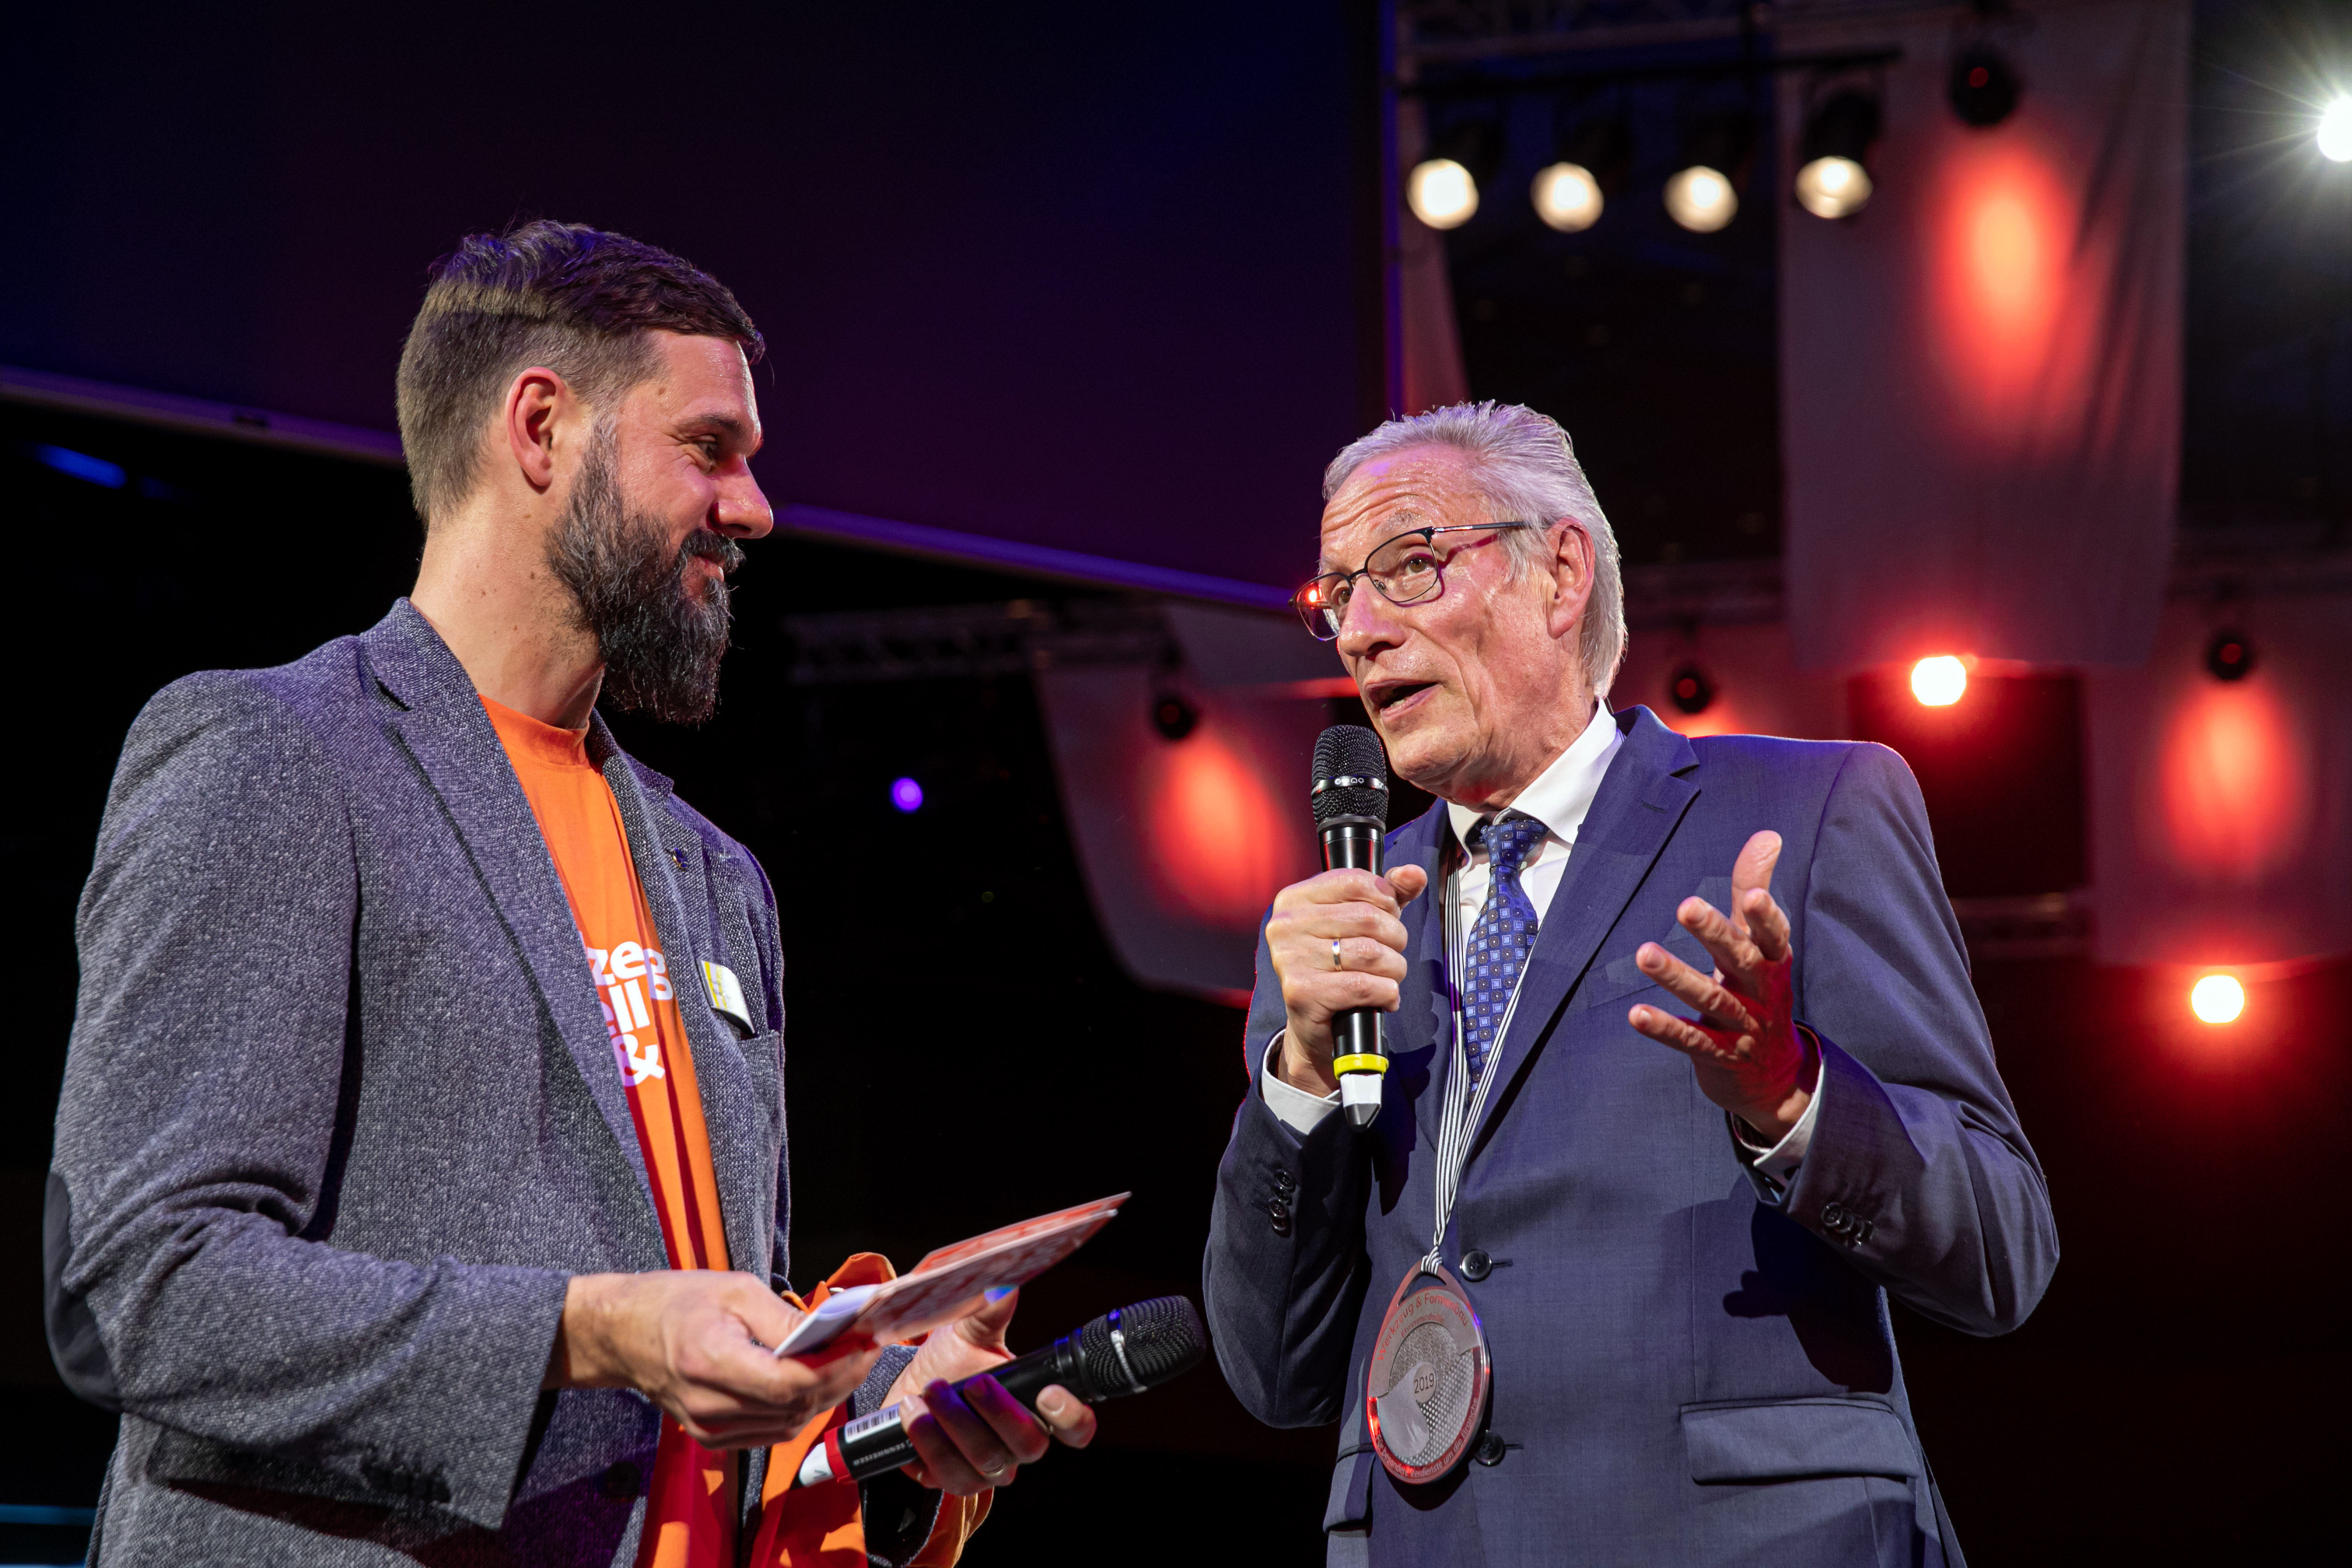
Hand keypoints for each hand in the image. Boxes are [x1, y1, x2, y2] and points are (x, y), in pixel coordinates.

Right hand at [547, 1271, 881, 1447]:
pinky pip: (773, 1431)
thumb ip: (784, 1318)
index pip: (788, 1383)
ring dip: (825, 1395)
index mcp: (709, 1361)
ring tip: (848, 1361)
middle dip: (841, 1378)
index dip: (835, 1367)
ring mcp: (709, 1428)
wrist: (626, 1335)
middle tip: (867, 1348)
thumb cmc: (677, 1303)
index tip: (865, 1344)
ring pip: (790, 1424)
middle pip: (795, 1407)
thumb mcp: (735, 1289)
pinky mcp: (712, 1438)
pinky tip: (815, 1380)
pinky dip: (800, 1408)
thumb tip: (834, 1333)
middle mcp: (708, 1405)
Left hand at [883, 1289, 1096, 1495]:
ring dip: (955, 1425)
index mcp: (1037, 1411)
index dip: (1072, 1417)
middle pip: (1028, 1446)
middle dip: (999, 1413)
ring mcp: (987, 1468)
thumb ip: (989, 1311)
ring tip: (930, 1391)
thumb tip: (1002, 1284)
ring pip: (985, 1460)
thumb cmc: (952, 1361)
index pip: (1075, 1428)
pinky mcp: (951, 1479)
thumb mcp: (970, 1333)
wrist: (909, 1386)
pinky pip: (947, 1473)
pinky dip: (928, 1442)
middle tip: (973, 1382)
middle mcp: (1018, 1445)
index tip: (1049, 1392)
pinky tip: (912, 1413)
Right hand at [1266, 863, 1432, 1094]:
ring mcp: (1289, 959)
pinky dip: (1386, 994)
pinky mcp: (1301, 992)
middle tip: (1390, 955)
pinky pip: (1364, 985)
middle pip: (1368, 918)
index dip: (1385, 900)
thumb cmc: (1338, 968)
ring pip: (1371, 953)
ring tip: (1387, 978)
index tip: (1387, 918)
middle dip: (1395, 939)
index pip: (1355, 881)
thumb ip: (1389, 895)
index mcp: (1294, 899)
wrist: (1316, 1027)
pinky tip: (1383, 998)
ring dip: (1393, 969)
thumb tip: (1414, 874)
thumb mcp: (1361, 923)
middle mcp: (1285, 925)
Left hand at [1626, 830, 1816, 1141]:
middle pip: (1741, 961)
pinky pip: (1692, 1041)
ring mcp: (1743, 1027)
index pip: (1774, 936)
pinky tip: (1635, 1014)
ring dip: (1677, 977)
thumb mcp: (1760, 944)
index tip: (1756, 894)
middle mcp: (1762, 993)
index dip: (1767, 917)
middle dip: (1716, 934)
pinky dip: (1666, 1028)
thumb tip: (1768, 835)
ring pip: (1712, 1001)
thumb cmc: (1759, 990)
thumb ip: (1755, 889)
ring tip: (1643, 953)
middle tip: (1686, 905)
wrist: (1774, 1075)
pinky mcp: (1720, 1056)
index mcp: (1773, 962)